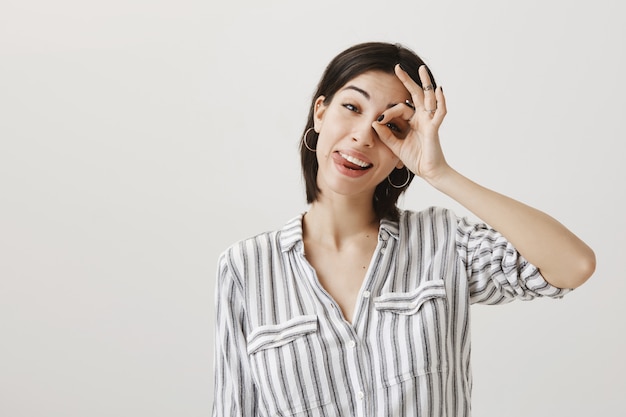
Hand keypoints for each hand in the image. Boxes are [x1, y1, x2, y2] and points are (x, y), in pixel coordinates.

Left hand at [372, 64, 447, 182]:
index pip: (400, 108)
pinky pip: (439, 113)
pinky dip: (440, 101)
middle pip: (415, 95)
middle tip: (398, 68)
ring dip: (426, 83)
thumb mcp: (395, 146)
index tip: (379, 120)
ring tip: (422, 69)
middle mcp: (422, 118)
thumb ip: (385, 134)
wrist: (428, 172)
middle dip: (407, 81)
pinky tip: (438, 90)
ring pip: (429, 98)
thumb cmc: (416, 159)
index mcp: (413, 121)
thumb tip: (374, 122)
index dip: (388, 112)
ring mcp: (429, 121)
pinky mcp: (434, 128)